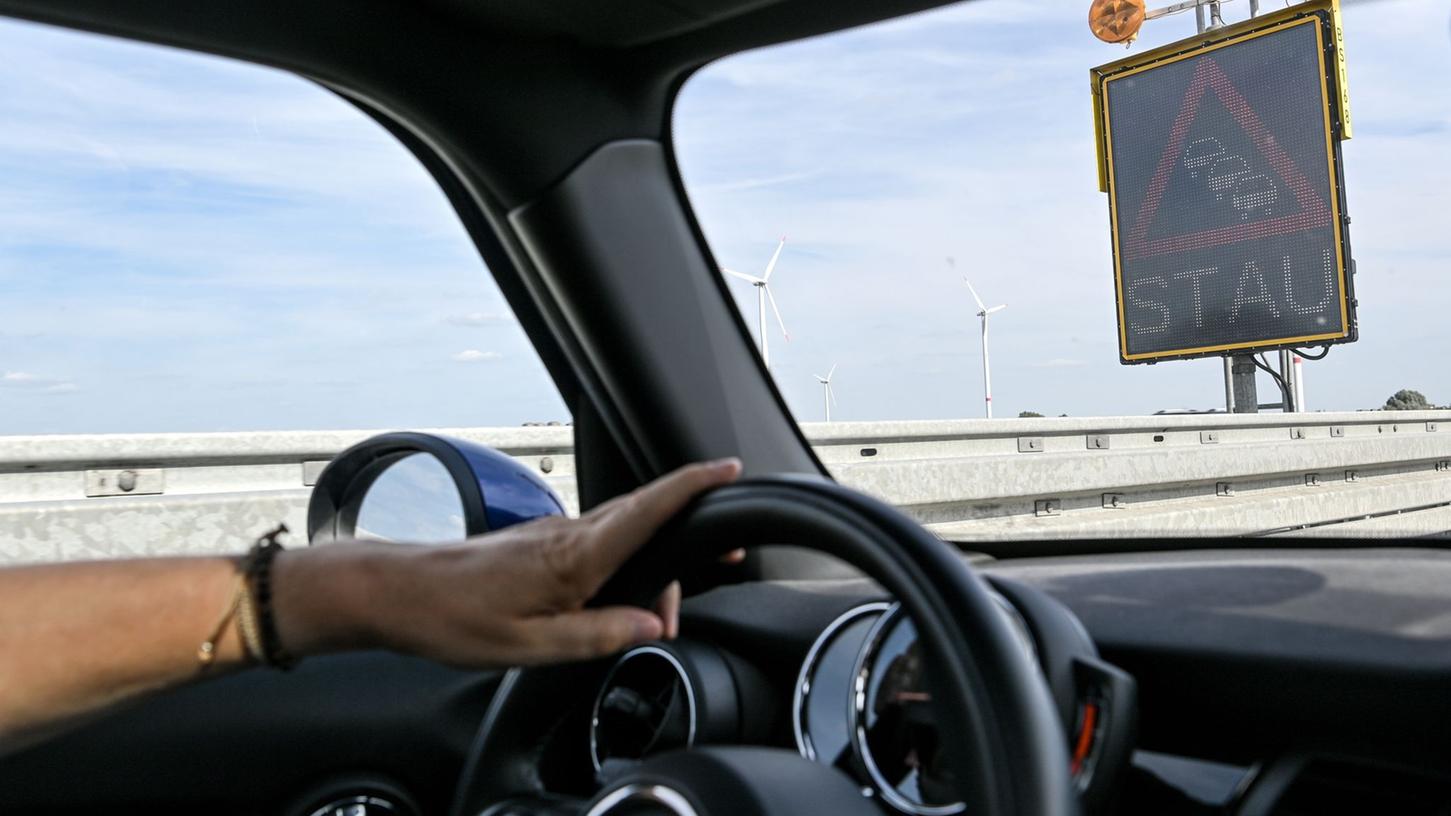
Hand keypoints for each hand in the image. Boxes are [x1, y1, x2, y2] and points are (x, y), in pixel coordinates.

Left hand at [275, 458, 741, 667]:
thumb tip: (651, 626)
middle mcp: (570, 534)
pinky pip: (602, 542)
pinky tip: (618, 594)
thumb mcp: (530, 645)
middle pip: (649, 518)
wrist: (398, 593)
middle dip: (691, 534)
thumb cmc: (454, 619)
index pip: (649, 508)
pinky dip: (626, 559)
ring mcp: (554, 534)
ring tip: (660, 607)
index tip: (728, 468)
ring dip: (656, 556)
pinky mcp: (541, 544)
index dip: (694, 484)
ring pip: (626, 531)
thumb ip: (597, 634)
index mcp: (575, 556)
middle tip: (718, 570)